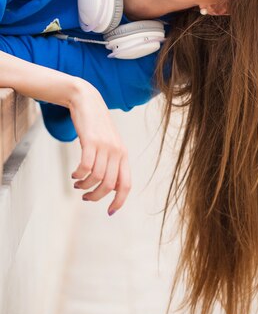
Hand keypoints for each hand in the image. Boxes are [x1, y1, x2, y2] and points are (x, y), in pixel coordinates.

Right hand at [68, 80, 130, 215]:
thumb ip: (112, 163)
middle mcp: (117, 151)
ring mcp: (105, 146)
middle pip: (108, 185)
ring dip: (84, 186)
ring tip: (77, 184)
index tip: (110, 212)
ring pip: (96, 177)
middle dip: (95, 197)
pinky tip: (73, 174)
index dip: (119, 201)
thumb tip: (110, 188)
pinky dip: (78, 175)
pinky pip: (85, 166)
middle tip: (85, 197)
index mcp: (124, 155)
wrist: (88, 101)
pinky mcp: (91, 141)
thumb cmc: (97, 126)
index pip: (126, 184)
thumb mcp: (109, 144)